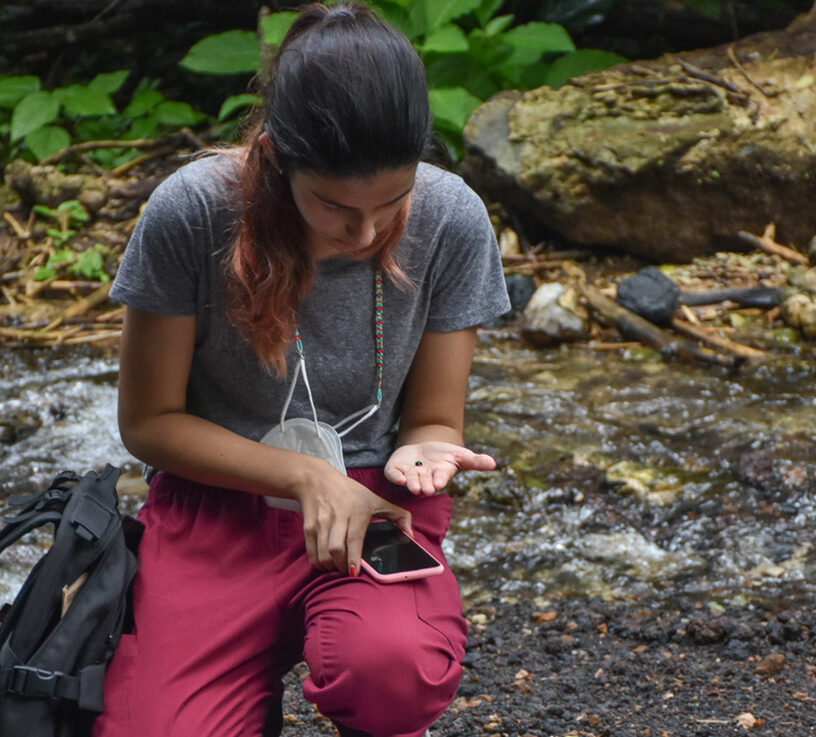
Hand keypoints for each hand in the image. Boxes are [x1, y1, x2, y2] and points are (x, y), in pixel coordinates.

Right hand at [292, 458, 411, 576]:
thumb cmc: (349, 492)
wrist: (317, 479)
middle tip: (348, 571)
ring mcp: (321, 522)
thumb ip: (397, 515)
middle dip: (341, 566)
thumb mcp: (375, 499)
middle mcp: (338, 516)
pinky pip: (311, 552)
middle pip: (335, 549)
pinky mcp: (308, 526)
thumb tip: (411, 534)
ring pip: (322, 553)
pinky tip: (326, 563)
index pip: (354, 538)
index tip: (355, 571)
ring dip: (330, 566)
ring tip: (338, 567)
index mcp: (357, 511)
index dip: (353, 558)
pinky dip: (318, 562)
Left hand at [385, 441, 495, 495]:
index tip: (439, 483)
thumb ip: (476, 460)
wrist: (423, 449)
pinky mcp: (396, 469)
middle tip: (426, 489)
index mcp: (440, 475)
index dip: (440, 480)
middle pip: (425, 482)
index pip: (440, 478)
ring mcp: (410, 474)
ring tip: (413, 487)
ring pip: (410, 481)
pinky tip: (398, 478)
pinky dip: (395, 476)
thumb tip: (494, 463)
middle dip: (425, 485)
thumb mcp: (461, 455)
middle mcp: (424, 478)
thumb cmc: (444, 455)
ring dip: (411, 484)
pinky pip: (394, 474)